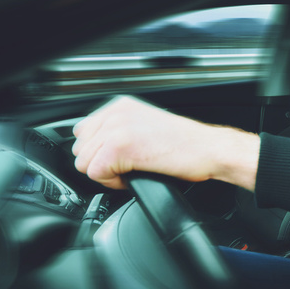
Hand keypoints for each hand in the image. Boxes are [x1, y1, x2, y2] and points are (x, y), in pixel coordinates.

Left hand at [72, 96, 259, 190]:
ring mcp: (116, 128)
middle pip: (81, 149)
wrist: (208, 150)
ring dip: (107, 175)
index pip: (83, 132)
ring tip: (131, 172)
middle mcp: (115, 113)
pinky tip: (133, 176)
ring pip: (84, 163)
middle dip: (101, 164)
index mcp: (120, 106)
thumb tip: (97, 148)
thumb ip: (119, 131)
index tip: (118, 160)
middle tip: (127, 168)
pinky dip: (113, 183)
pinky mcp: (119, 148)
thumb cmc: (187, 145)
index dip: (98, 152)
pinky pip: (96, 174)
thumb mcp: (146, 127)